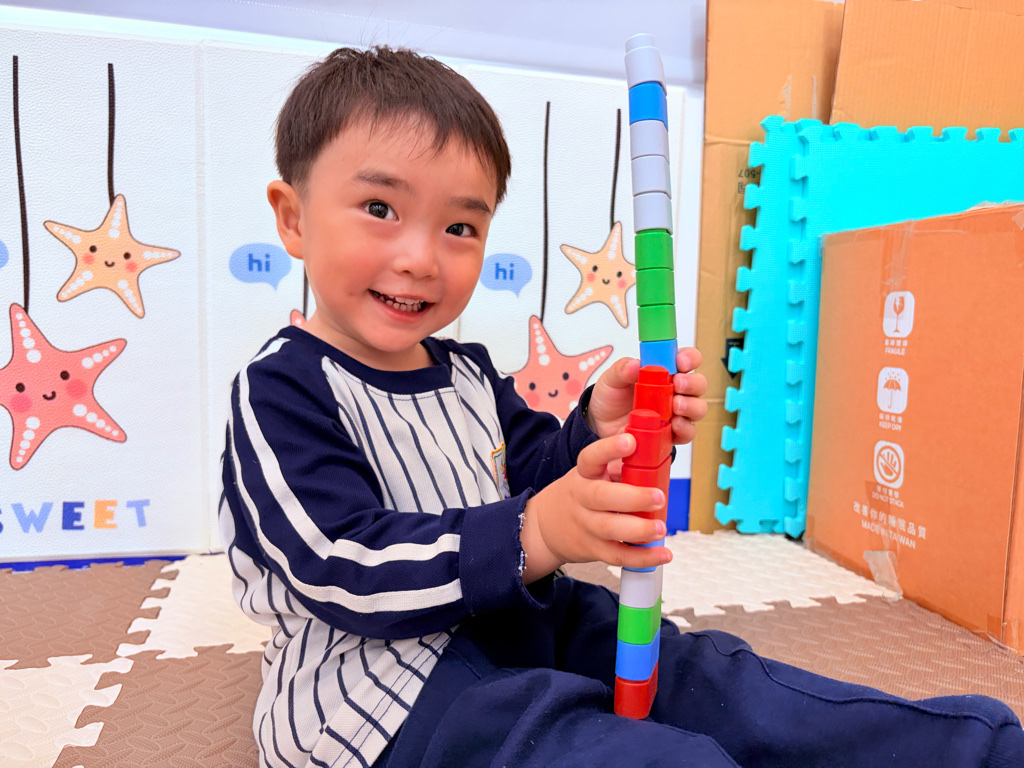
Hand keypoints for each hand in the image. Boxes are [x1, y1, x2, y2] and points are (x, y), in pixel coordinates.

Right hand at [520, 432, 669, 582]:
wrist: (545, 526)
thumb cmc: (578, 496)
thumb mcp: (590, 475)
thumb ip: (617, 468)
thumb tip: (651, 458)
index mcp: (583, 475)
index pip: (592, 457)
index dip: (610, 448)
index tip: (630, 441)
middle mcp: (581, 499)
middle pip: (602, 497)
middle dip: (633, 497)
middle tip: (659, 497)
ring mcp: (585, 525)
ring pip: (609, 529)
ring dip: (638, 530)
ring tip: (660, 528)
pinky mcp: (593, 549)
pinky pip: (617, 555)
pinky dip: (642, 558)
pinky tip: (663, 554)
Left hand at [586, 347, 707, 443]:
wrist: (599, 426)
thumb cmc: (611, 398)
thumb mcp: (611, 379)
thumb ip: (622, 369)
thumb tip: (635, 364)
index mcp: (664, 371)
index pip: (687, 360)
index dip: (689, 358)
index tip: (680, 362)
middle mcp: (675, 391)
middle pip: (698, 384)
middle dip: (692, 383)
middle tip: (678, 384)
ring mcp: (675, 413)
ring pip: (698, 408)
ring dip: (691, 405)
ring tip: (676, 406)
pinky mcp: (672, 434)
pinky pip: (688, 432)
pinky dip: (685, 428)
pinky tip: (675, 425)